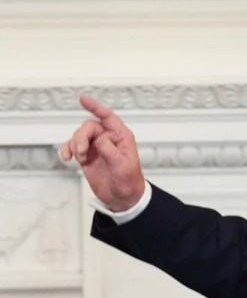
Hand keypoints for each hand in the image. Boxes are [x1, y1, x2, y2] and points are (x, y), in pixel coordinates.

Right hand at [60, 94, 144, 211]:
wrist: (123, 197)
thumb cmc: (129, 181)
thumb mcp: (123, 166)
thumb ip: (110, 151)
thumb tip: (99, 139)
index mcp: (121, 137)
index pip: (108, 117)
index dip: (96, 107)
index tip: (83, 99)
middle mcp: (108, 139)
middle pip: (89, 127)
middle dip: (82, 137)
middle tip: (81, 151)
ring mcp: (97, 147)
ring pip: (79, 136)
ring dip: (75, 145)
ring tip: (80, 158)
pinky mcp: (87, 156)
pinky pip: (73, 146)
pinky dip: (68, 149)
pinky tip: (66, 157)